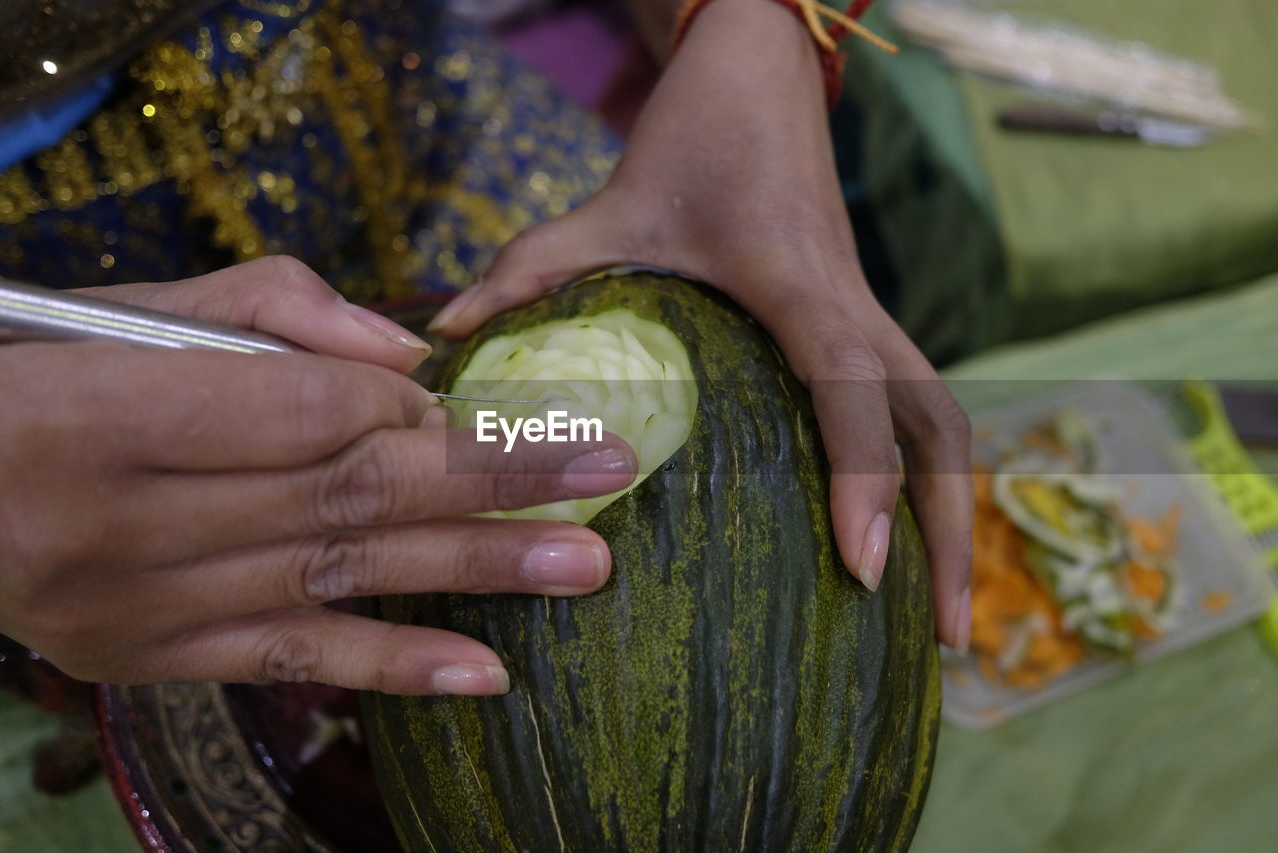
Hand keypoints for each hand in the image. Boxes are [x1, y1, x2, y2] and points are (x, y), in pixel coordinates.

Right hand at [0, 257, 635, 693]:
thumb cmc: (31, 376)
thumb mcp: (124, 311)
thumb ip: (272, 313)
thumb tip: (411, 357)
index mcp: (106, 412)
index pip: (304, 409)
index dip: (402, 403)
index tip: (471, 397)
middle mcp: (124, 524)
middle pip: (349, 492)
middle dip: (492, 478)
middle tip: (607, 471)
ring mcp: (138, 607)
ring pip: (340, 578)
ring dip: (475, 571)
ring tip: (587, 563)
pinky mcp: (149, 661)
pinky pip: (290, 664)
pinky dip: (393, 667)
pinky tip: (488, 672)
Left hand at [426, 0, 971, 649]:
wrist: (763, 71)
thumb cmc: (694, 133)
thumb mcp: (612, 202)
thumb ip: (533, 267)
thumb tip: (444, 336)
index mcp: (798, 284)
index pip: (849, 386)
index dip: (865, 476)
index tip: (864, 568)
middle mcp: (853, 305)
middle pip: (938, 425)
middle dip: (951, 529)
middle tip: (947, 639)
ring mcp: (869, 312)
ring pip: (944, 418)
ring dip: (955, 511)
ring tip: (944, 615)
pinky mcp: (863, 317)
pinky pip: (916, 405)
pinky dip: (925, 474)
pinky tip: (908, 533)